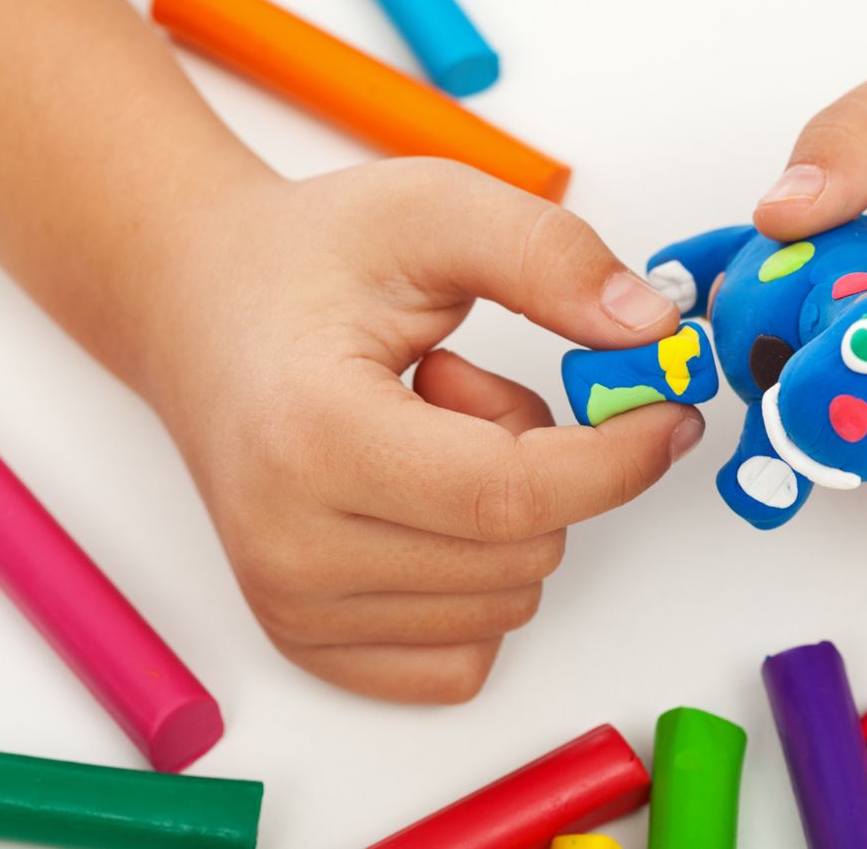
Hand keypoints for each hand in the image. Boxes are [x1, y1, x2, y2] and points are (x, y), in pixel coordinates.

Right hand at [136, 159, 701, 701]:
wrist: (197, 308)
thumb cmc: (305, 262)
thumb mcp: (433, 210)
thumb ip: (549, 258)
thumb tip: (650, 331)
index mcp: (313, 439)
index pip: (513, 497)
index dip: (619, 459)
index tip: (669, 413)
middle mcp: (291, 547)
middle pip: (526, 550)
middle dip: (543, 464)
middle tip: (460, 387)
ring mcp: (294, 606)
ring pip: (509, 600)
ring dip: (506, 517)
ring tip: (424, 434)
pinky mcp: (310, 641)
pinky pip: (468, 655)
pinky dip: (480, 580)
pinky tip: (416, 502)